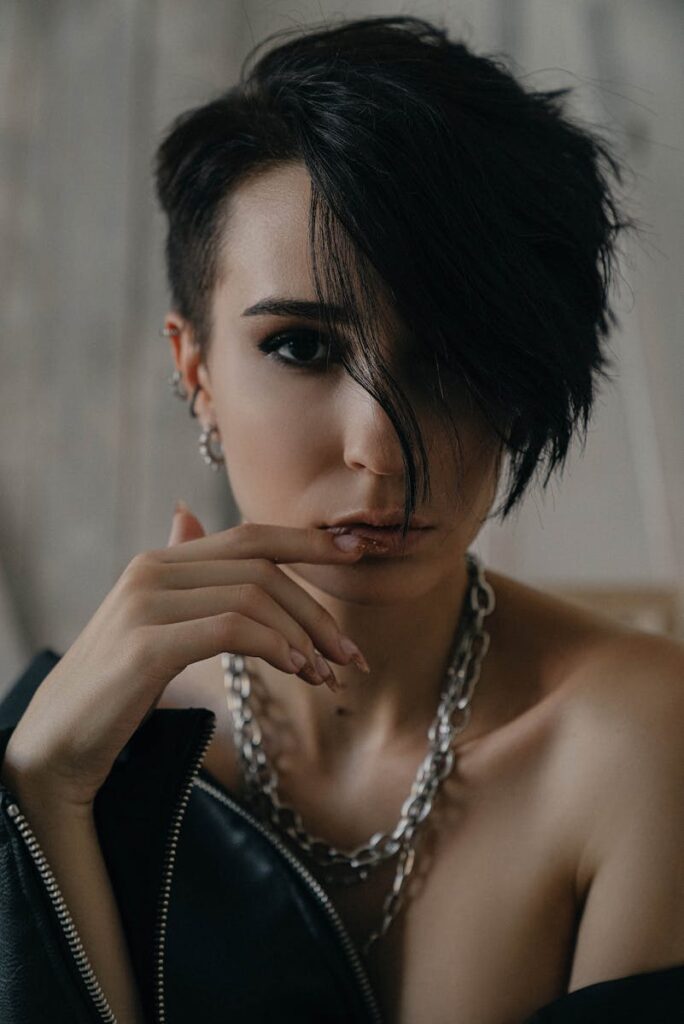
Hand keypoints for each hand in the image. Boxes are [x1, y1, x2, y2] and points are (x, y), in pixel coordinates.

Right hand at [1, 503, 369, 810]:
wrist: (54, 747)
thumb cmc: (113, 692)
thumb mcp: (150, 624)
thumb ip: (180, 575)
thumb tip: (188, 516)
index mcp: (159, 562)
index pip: (249, 536)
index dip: (307, 542)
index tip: (357, 555)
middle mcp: (152, 571)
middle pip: (261, 566)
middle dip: (317, 609)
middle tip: (350, 657)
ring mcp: (146, 604)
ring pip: (254, 596)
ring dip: (303, 637)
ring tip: (323, 677)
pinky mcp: (146, 645)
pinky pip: (233, 629)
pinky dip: (276, 647)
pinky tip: (296, 671)